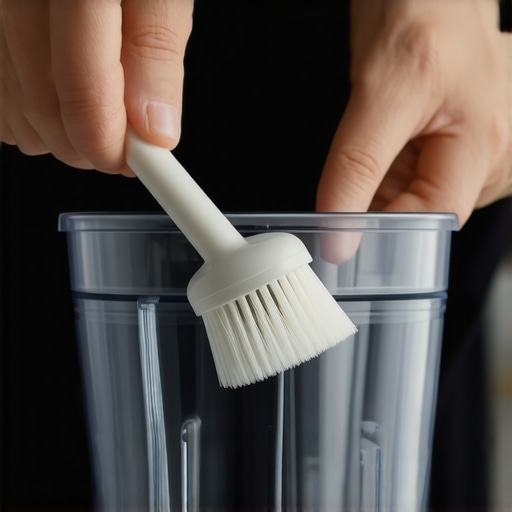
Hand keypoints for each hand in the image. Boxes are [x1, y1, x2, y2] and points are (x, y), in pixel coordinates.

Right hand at [0, 0, 192, 174]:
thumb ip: (154, 54)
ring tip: (92, 114)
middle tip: (122, 145)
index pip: (83, 88)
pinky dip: (26, 116)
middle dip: (90, 146)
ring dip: (59, 134)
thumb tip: (155, 129)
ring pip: (13, 114)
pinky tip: (52, 97)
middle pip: (43, 108)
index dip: (112, 143)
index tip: (139, 163)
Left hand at [316, 0, 511, 226]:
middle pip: (432, 211)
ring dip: (391, 184)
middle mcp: (497, 148)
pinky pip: (427, 174)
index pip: (435, 219)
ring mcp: (485, 144)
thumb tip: (339, 229)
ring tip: (388, 139)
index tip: (347, 238)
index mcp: (486, 139)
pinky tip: (399, 139)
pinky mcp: (468, 141)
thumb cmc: (419, 11)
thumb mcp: (375, 94)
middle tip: (359, 179)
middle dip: (387, 203)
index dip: (388, 235)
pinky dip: (398, 170)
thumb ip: (355, 170)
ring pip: (426, 194)